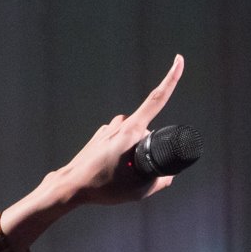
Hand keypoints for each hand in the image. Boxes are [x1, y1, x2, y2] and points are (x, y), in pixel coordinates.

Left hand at [48, 55, 185, 206]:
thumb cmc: (102, 186)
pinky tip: (110, 170)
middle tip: (134, 176)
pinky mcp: (101, 134)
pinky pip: (121, 141)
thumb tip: (169, 176)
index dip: (171, 79)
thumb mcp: (138, 191)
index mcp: (131, 132)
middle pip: (147, 132)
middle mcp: (120, 124)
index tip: (178, 61)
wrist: (72, 184)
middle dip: (148, 151)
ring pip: (134, 137)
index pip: (157, 99)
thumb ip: (160, 182)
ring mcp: (109, 128)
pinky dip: (122, 155)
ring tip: (120, 175)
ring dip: (134, 153)